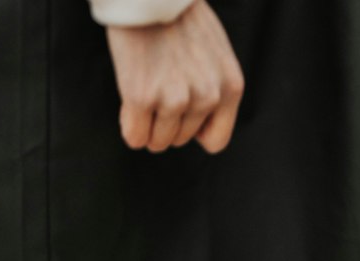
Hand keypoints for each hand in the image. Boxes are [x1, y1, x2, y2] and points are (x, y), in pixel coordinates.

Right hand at [106, 0, 243, 154]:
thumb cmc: (179, 19)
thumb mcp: (215, 53)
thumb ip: (214, 88)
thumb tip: (199, 132)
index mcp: (230, 86)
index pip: (216, 141)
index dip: (195, 131)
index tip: (183, 114)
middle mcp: (207, 96)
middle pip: (180, 140)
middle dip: (165, 121)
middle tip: (158, 86)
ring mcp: (175, 98)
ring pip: (157, 141)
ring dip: (147, 123)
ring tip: (146, 88)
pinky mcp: (143, 98)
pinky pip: (134, 136)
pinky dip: (129, 124)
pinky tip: (130, 100)